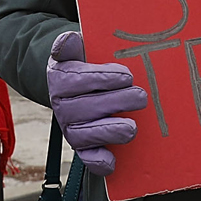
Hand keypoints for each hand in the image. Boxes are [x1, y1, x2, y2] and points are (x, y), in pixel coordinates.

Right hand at [46, 31, 146, 175]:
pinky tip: (112, 160)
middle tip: (140, 97)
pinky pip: (86, 158)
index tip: (127, 76)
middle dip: (115, 103)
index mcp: (59, 77)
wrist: (74, 84)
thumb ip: (71, 43)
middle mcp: (61, 105)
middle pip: (84, 108)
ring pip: (84, 134)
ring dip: (109, 132)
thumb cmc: (84, 63)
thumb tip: (70, 39)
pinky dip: (97, 161)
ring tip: (132, 127)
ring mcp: (70, 127)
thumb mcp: (77, 49)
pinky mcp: (81, 146)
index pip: (76, 79)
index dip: (102, 78)